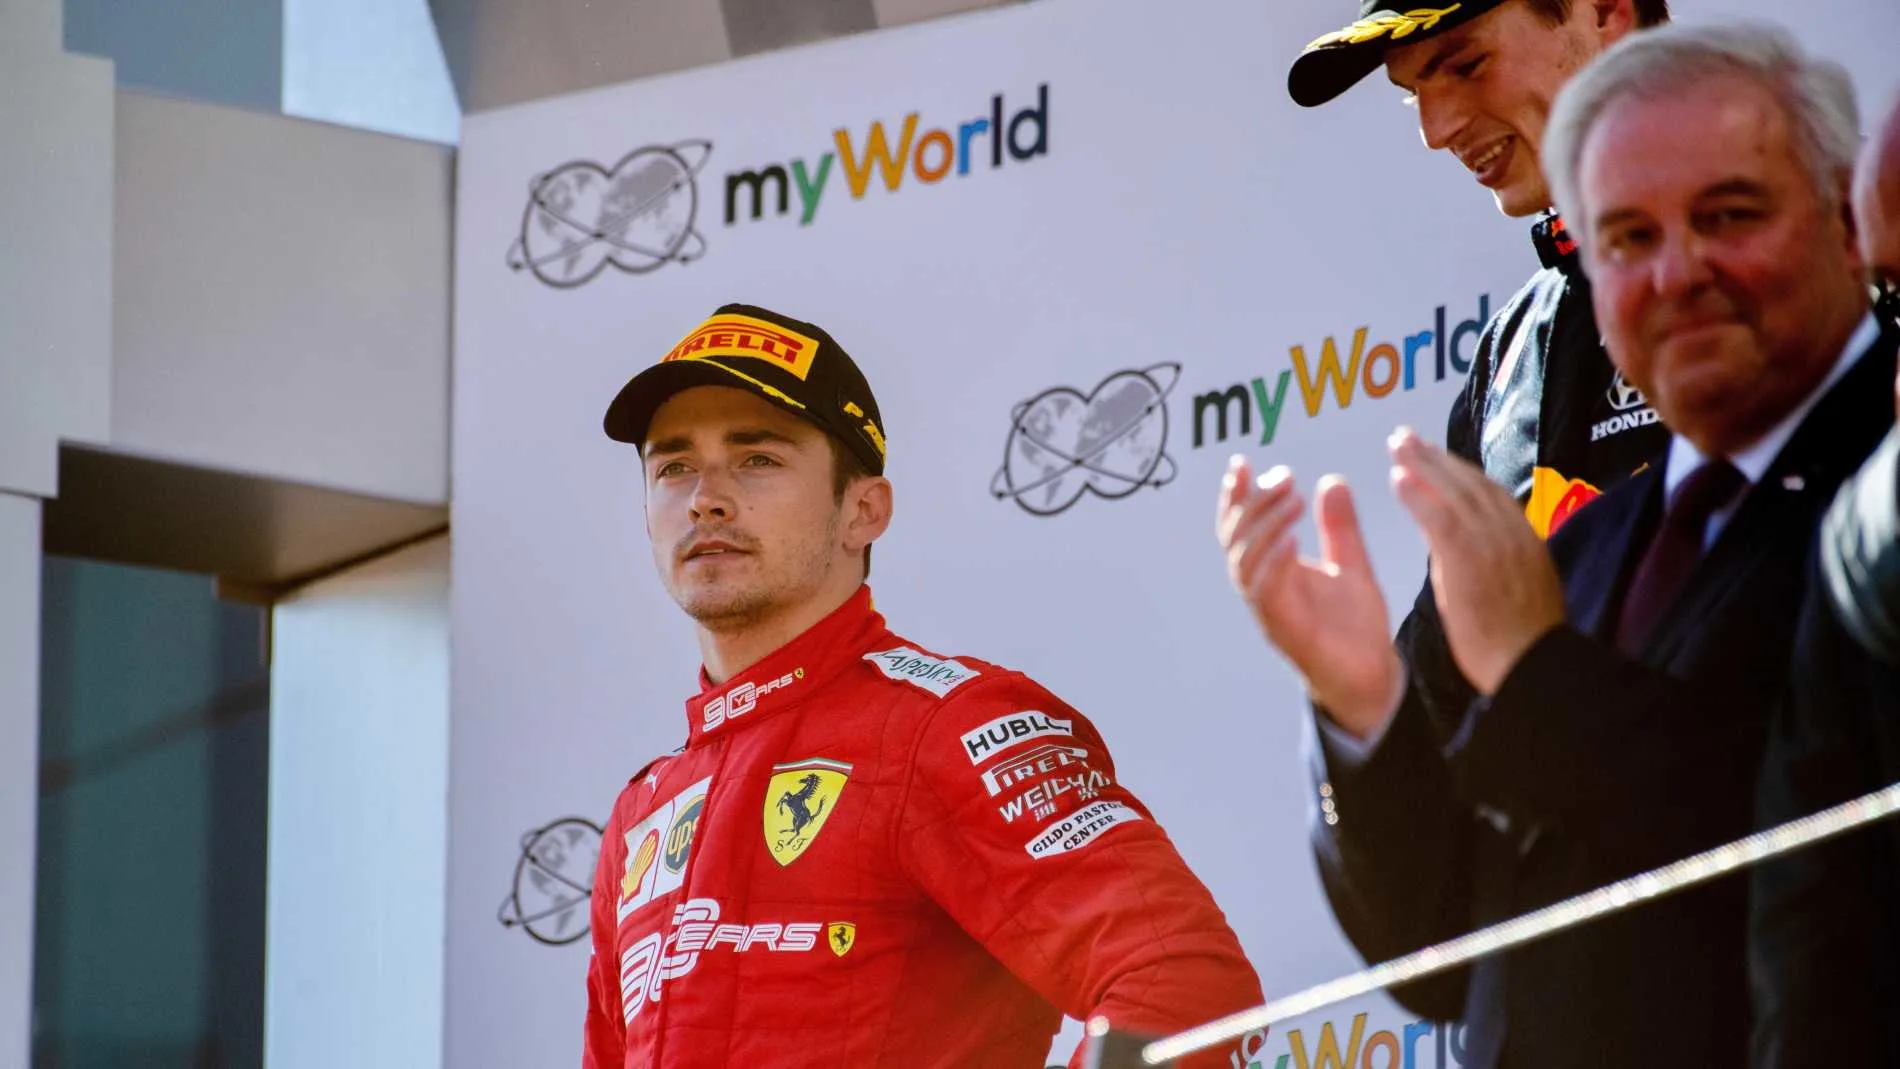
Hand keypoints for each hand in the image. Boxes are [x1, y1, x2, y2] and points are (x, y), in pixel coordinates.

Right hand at [1217, 454, 1404, 738]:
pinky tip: (1290, 538)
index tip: (1242, 463)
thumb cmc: (1356, 627)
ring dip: (1262, 526)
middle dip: (1252, 503)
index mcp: (1274, 571)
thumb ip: (1339, 526)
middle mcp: (1263, 588)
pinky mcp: (1283, 629)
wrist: (1374, 678)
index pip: (1241, 527)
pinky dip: (1272, 562)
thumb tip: (1332, 480)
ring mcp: (1269, 610)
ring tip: (1290, 498)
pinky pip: (1263, 592)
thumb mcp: (1351, 563)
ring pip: (1243, 563)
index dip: (1235, 496)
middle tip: (1281, 476)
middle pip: (1234, 540)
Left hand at [1388, 427, 1566, 694]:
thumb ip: (1496, 563)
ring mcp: (1492, 542)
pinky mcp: (1468, 558)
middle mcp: (1511, 532)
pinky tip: (1397, 479)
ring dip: (1423, 463)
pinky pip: (1439, 516)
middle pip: (1471, 482)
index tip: (1436, 456)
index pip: (1490, 493)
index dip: (1460, 471)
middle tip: (1406, 438)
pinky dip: (1418, 495)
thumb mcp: (1520, 590)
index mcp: (1526, 540)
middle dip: (1436, 457)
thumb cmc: (1523, 643)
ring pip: (1455, 490)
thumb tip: (1472, 551)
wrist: (1532, 664)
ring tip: (1397, 444)